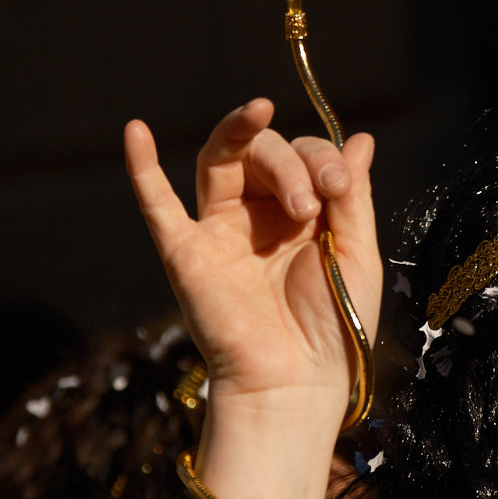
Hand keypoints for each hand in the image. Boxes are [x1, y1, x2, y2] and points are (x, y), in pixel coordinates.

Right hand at [126, 99, 380, 498]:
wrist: (298, 381)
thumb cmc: (336, 325)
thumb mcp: (357, 252)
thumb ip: (353, 195)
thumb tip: (361, 138)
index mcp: (304, 215)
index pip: (306, 156)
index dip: (322, 159)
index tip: (340, 188)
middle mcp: (261, 217)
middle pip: (264, 152)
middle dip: (291, 161)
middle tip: (310, 203)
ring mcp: (220, 232)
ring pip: (221, 160)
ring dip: (242, 138)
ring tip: (260, 117)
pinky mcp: (186, 253)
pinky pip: (157, 206)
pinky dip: (142, 168)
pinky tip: (136, 132)